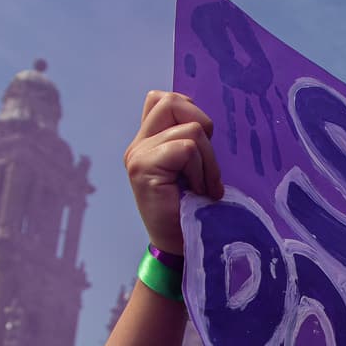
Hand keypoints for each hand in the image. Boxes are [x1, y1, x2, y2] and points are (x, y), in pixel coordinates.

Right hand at [122, 91, 222, 254]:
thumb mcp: (191, 169)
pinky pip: (186, 149)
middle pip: (171, 101)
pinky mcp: (143, 168)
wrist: (178, 246)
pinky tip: (197, 191)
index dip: (189, 110)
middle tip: (204, 164)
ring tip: (203, 186)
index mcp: (147, 141)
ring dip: (207, 161)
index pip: (161, 99)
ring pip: (189, 130)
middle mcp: (137, 145)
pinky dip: (201, 171)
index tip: (202, 144)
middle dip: (202, 127)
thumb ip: (188, 142)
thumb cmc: (191, 210)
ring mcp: (138, 155)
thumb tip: (204, 123)